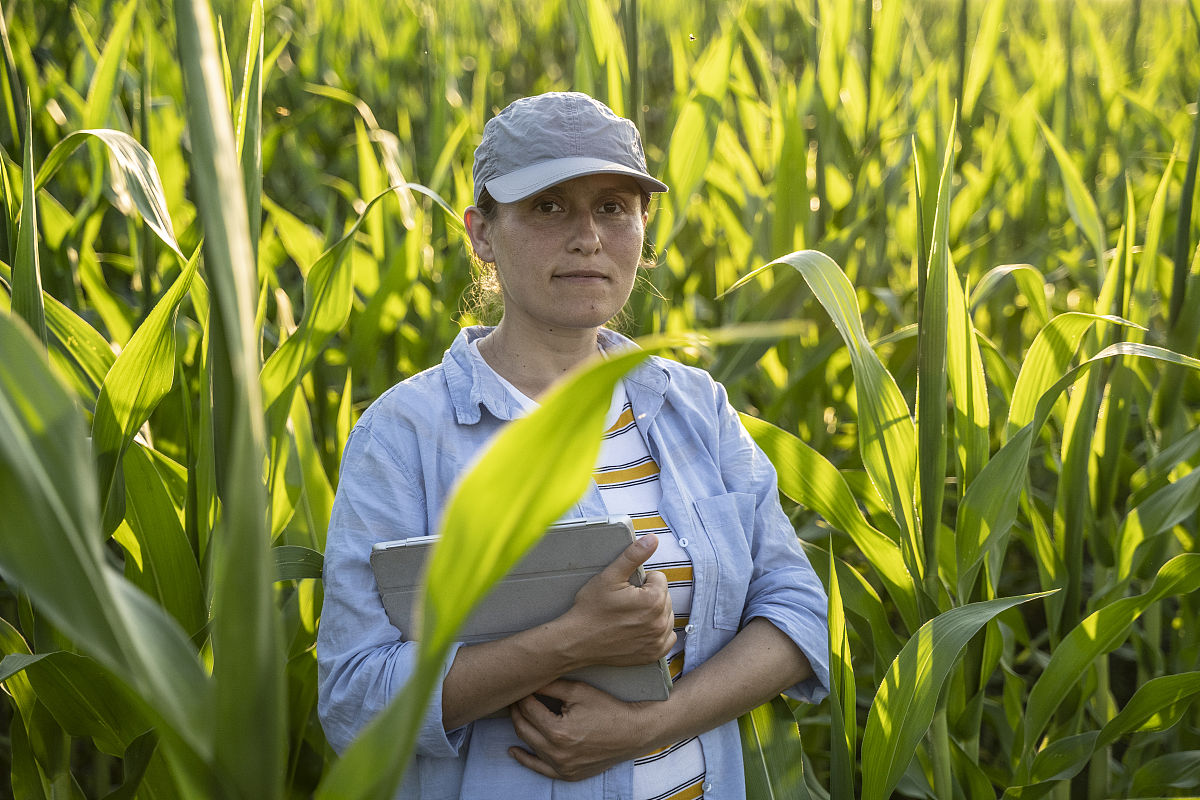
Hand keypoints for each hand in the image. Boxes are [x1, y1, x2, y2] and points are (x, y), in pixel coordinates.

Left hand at [508, 680, 655, 780]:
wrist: (633, 733)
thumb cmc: (608, 709)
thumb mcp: (579, 691)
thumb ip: (551, 686)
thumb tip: (529, 680)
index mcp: (558, 731)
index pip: (528, 710)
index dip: (522, 696)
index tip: (520, 686)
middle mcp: (556, 753)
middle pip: (524, 728)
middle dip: (517, 710)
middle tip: (516, 697)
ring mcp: (561, 767)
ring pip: (529, 746)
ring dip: (520, 728)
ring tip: (517, 714)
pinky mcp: (567, 774)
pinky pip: (539, 769)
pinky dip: (525, 759)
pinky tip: (514, 750)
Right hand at [558, 534, 675, 668]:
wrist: (576, 641)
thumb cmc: (591, 609)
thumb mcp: (610, 576)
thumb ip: (633, 555)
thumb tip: (653, 539)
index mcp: (653, 600)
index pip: (659, 578)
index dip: (641, 581)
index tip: (626, 590)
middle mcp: (659, 622)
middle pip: (664, 597)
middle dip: (649, 596)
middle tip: (625, 602)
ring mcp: (657, 640)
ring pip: (666, 616)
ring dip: (653, 613)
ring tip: (630, 615)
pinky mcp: (653, 654)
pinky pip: (667, 638)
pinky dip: (657, 633)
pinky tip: (639, 629)